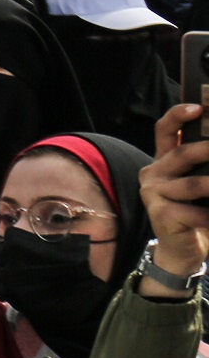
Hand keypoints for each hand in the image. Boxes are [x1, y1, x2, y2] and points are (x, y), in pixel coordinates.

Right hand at [142, 105, 208, 290]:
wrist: (183, 250)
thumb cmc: (197, 212)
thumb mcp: (200, 183)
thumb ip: (204, 166)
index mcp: (163, 161)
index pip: (165, 130)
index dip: (179, 116)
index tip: (199, 107)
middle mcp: (153, 173)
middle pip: (182, 154)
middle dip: (208, 150)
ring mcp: (153, 194)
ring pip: (193, 184)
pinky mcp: (160, 215)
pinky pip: (194, 212)